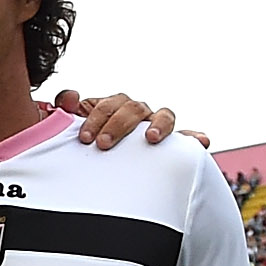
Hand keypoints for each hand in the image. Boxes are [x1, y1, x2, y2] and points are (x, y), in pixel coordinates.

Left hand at [55, 89, 190, 149]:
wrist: (97, 168)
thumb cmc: (87, 143)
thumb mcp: (72, 128)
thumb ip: (65, 111)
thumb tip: (68, 97)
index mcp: (111, 107)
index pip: (108, 104)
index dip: (97, 116)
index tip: (85, 138)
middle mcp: (135, 113)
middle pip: (133, 108)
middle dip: (118, 125)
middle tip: (103, 144)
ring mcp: (154, 125)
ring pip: (163, 115)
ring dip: (158, 125)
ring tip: (152, 137)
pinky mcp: (172, 142)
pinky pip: (186, 138)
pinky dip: (193, 138)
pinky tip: (200, 141)